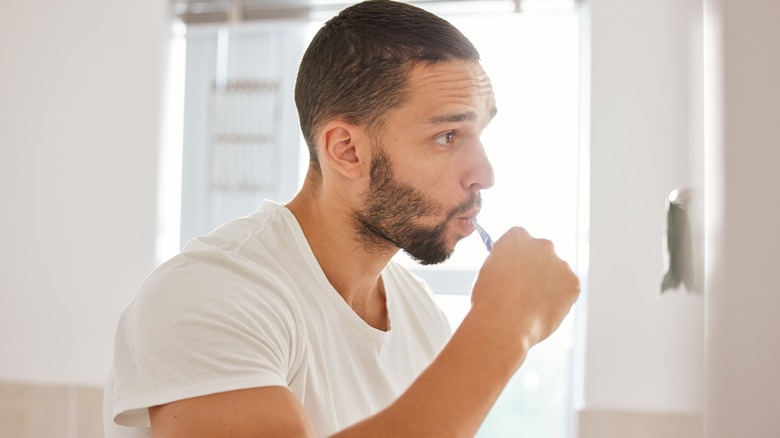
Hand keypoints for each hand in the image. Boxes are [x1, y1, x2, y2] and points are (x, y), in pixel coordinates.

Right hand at [470, 227, 579, 347]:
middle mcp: (542, 244)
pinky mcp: (573, 283)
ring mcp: (560, 263)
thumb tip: (514, 270)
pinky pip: (567, 290)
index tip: (513, 269)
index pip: (520, 239)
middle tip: (525, 289)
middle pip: (542, 252)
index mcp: (517, 237)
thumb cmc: (489, 300)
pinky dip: (559, 300)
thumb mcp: (489, 270)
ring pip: (557, 272)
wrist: (504, 323)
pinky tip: (543, 310)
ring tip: (533, 305)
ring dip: (549, 283)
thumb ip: (505, 263)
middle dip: (536, 267)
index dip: (516, 256)